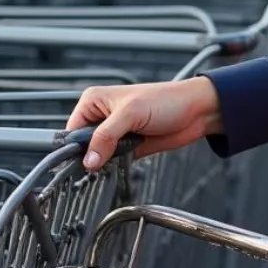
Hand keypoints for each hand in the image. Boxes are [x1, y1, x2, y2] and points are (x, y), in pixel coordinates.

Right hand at [65, 77, 223, 170]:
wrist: (196, 111)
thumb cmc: (167, 99)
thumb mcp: (131, 113)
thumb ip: (106, 136)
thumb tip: (88, 159)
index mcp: (95, 100)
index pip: (72, 130)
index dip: (74, 148)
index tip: (78, 163)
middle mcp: (102, 115)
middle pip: (82, 145)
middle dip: (89, 157)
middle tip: (98, 164)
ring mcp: (115, 132)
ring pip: (97, 156)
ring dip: (104, 163)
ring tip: (116, 159)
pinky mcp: (127, 146)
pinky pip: (112, 162)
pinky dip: (115, 167)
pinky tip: (123, 163)